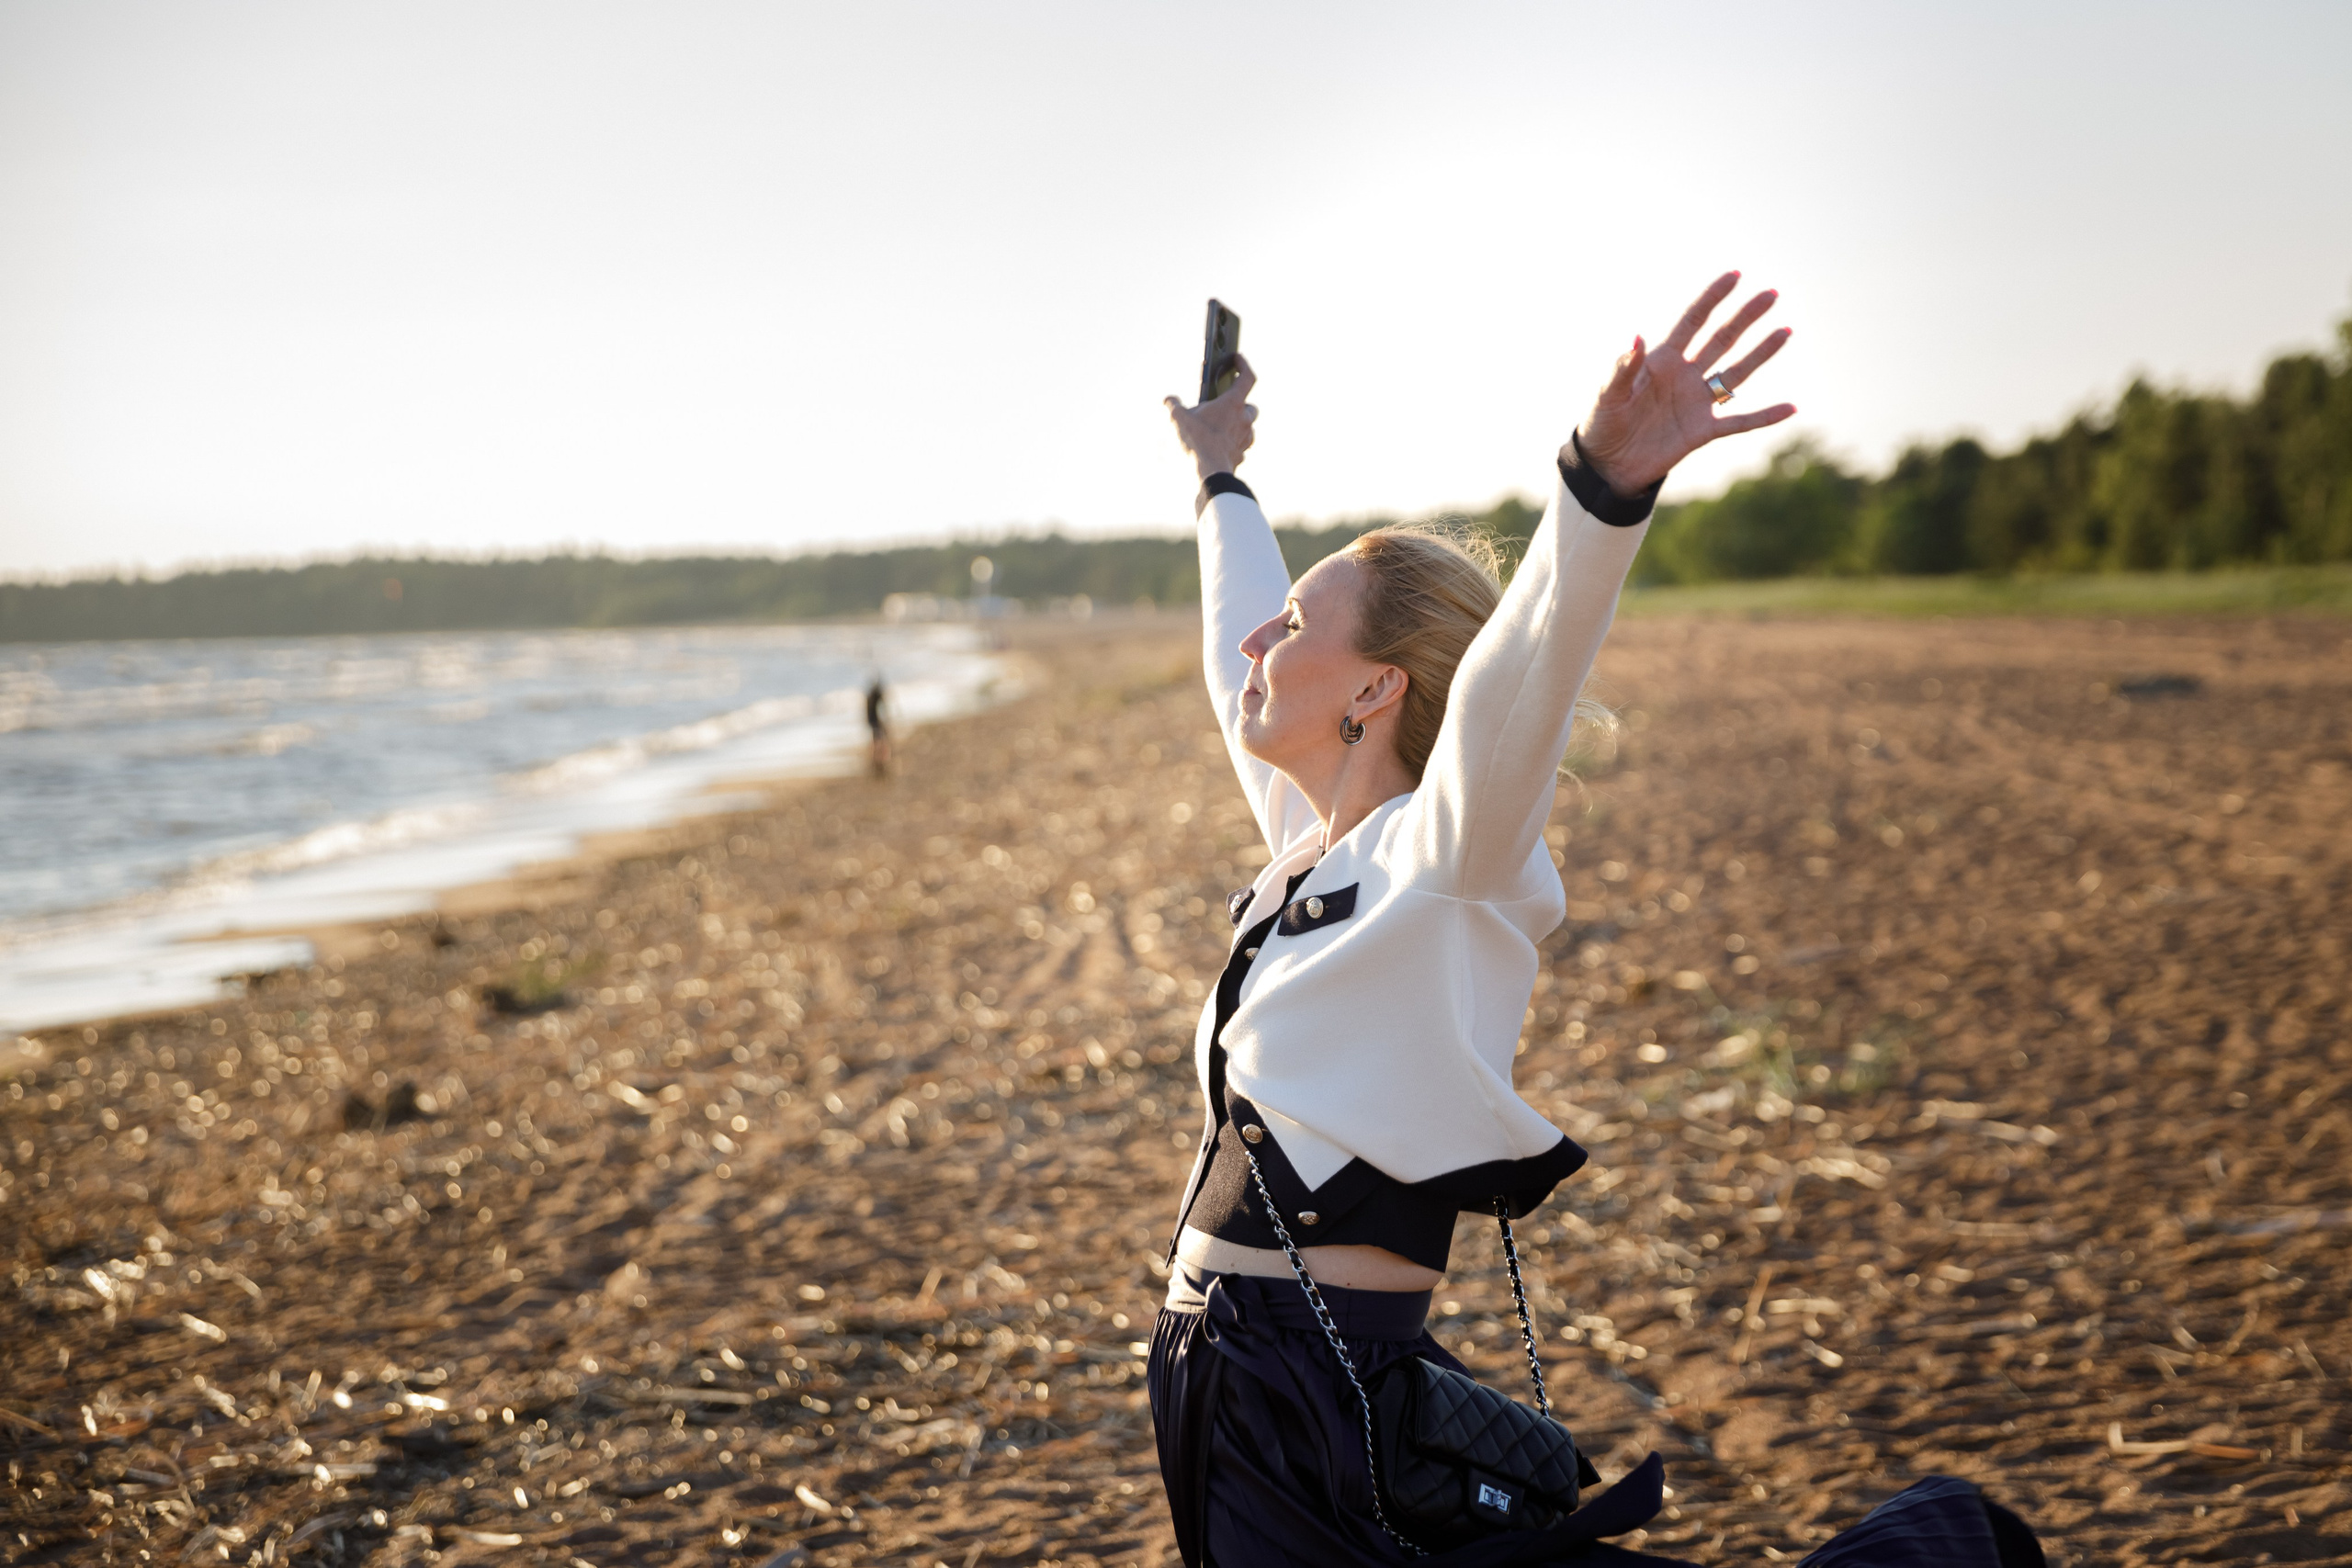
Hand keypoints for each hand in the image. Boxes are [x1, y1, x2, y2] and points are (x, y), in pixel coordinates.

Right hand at [1165, 354, 1258, 481]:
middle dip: (1240, 404)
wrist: (1208, 475)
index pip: (1247, 377)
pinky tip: (1217, 448)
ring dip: (1236, 426)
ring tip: (1219, 428)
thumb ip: (1173, 404)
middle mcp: (1244, 421)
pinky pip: (1240, 447)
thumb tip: (1169, 400)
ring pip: (1247, 428)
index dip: (1243, 365)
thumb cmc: (1197, 442)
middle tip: (1224, 405)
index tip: (1238, 359)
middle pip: (1249, 406)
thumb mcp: (1178, 418)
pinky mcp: (1240, 457)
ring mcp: (1244, 440)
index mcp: (1233, 404)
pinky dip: (1231, 444)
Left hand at [1572, 274, 1794, 493]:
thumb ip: (1623, 368)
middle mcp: (1685, 375)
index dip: (1712, 298)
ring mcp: (1697, 402)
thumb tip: (1636, 337)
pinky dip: (1765, 416)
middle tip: (1771, 294)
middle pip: (1722, 339)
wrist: (1607, 465)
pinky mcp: (1703, 431)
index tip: (1735, 276)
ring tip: (1785, 331)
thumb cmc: (1602, 424)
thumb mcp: (1608, 395)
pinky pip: (1740, 422)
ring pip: (1737, 372)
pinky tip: (1790, 408)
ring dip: (1761, 353)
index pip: (1693, 321)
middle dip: (1746, 317)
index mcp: (1662, 360)